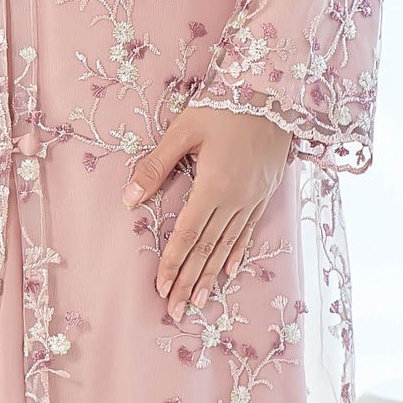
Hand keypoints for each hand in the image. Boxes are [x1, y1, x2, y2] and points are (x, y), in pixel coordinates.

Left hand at [121, 106, 292, 315]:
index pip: (189, 234)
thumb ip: (156, 165)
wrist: (273, 91)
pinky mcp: (265, 192)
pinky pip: (248, 230)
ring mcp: (254, 198)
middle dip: (190, 281)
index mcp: (214, 185)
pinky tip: (228, 272)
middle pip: (208, 248)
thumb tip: (129, 199)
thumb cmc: (223, 105)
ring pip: (228, 245)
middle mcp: (236, 199)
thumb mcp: (183, 129)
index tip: (161, 288)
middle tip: (176, 311)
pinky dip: (237, 253)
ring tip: (199, 302)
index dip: (173, 263)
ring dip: (211, 275)